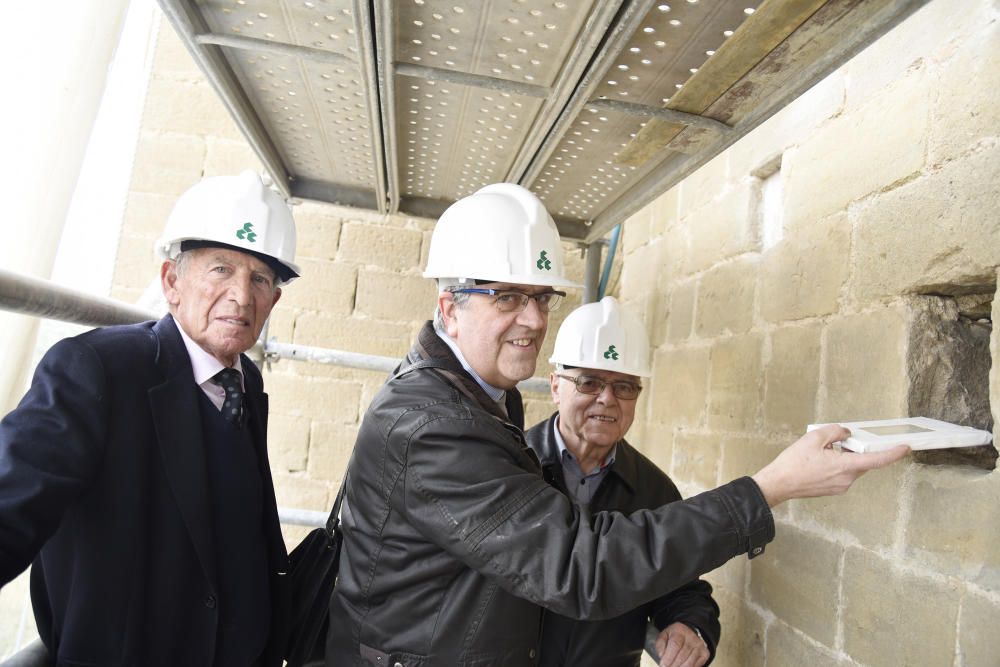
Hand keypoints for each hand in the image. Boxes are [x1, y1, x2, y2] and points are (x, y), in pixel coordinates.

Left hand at [655, 622, 708, 666]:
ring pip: (689, 662)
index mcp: (680, 631)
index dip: (668, 657)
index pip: (675, 645)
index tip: (663, 665)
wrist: (690, 632)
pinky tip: (681, 666)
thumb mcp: (664, 635)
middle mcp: (692, 637)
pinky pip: (696, 666)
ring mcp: (699, 646)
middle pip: (682, 655)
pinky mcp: (705, 654)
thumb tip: (661, 655)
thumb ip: (660, 644)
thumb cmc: (676, 635)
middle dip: (673, 665)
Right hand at [751, 424, 909, 506]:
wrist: (779, 484)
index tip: (905, 448)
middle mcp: (847, 480)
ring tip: (823, 450)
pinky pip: (844, 474)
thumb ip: (835, 432)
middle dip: (857, 449)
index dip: (893, 454)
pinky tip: (821, 459)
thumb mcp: (813, 438)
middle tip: (842, 439)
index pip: (876, 460)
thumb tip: (846, 434)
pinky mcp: (833, 490)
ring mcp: (840, 487)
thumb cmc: (793, 463)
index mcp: (844, 466)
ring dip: (846, 457)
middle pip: (863, 462)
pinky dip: (839, 464)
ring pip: (853, 468)